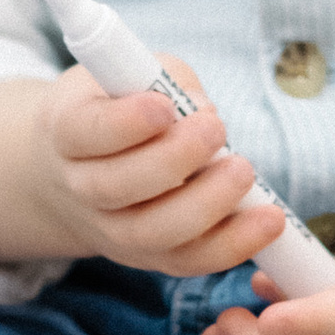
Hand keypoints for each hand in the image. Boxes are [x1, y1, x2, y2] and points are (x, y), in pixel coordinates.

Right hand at [39, 61, 287, 280]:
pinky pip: (187, 261)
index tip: (165, 106)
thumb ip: (168, 82)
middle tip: (216, 129)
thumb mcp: (130, 73)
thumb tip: (204, 111)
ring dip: (205, 206)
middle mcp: (79, 187)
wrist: (77, 166)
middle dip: (172, 161)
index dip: (126, 123)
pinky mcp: (146, 257)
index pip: (87, 133)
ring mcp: (110, 230)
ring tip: (243, 172)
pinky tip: (268, 221)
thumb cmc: (116, 104)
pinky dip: (230, 245)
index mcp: (66, 132)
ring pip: (152, 233)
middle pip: (116, 187)